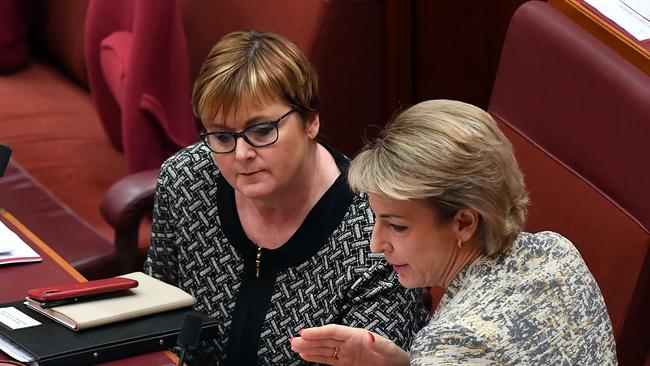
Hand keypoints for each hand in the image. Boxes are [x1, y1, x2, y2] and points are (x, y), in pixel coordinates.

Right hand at [289, 324, 409, 365]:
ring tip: (294, 347)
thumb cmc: (395, 356)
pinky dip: (316, 357)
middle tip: (293, 341)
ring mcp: (347, 353)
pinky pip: (328, 359)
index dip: (318, 332)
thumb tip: (369, 337)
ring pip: (324, 349)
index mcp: (357, 335)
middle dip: (309, 340)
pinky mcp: (347, 363)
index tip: (304, 332)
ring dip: (309, 348)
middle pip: (325, 339)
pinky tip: (306, 356)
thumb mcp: (389, 349)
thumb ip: (379, 344)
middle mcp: (349, 342)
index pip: (333, 332)